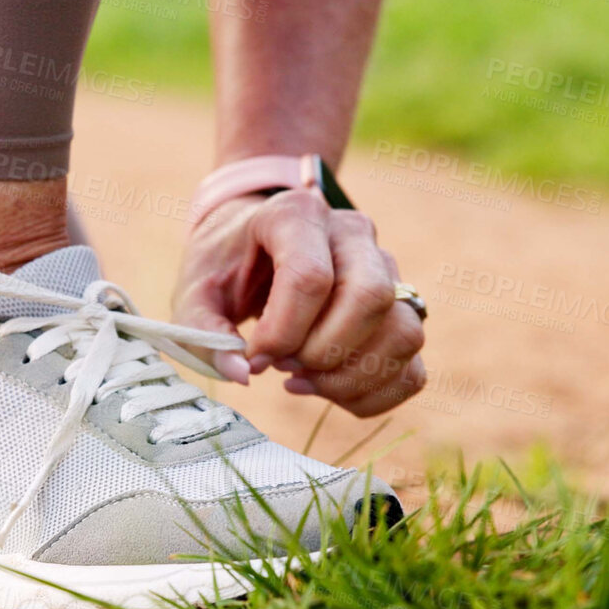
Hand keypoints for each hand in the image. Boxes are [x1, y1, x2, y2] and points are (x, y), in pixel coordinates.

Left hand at [173, 189, 425, 415]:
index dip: (282, 332)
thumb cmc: (225, 266)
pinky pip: (413, 365)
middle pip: (369, 299)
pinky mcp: (400, 309)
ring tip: (303, 380)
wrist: (253, 243)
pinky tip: (329, 390)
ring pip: (403, 332)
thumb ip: (203, 331)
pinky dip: (375, 393)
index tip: (254, 356)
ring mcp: (386, 269)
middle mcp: (352, 234)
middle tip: (283, 366)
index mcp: (297, 214)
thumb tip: (241, 374)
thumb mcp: (195, 290)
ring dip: (351, 377)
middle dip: (323, 353)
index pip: (311, 277)